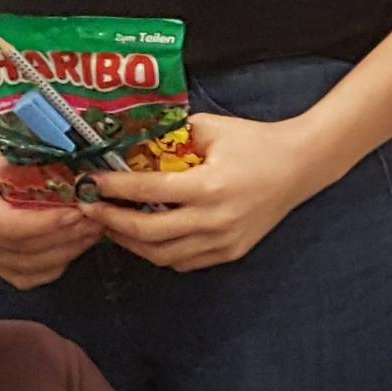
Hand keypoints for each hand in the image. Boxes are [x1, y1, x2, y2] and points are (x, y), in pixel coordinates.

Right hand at [0, 107, 106, 289]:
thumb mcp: (4, 148)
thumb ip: (38, 163)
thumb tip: (83, 174)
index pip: (13, 226)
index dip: (49, 223)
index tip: (79, 210)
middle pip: (25, 250)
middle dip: (68, 237)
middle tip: (98, 218)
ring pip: (29, 268)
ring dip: (67, 252)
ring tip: (93, 231)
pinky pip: (25, 277)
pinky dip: (53, 266)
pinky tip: (74, 247)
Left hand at [90, 108, 337, 271]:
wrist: (300, 166)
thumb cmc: (256, 142)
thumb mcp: (213, 128)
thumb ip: (175, 136)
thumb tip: (137, 144)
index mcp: (208, 186)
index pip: (148, 192)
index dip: (115, 188)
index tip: (91, 183)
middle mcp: (213, 220)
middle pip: (148, 233)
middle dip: (112, 223)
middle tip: (90, 210)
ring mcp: (222, 241)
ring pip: (163, 256)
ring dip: (131, 244)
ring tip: (111, 227)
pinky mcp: (230, 253)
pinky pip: (185, 262)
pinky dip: (160, 253)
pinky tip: (147, 239)